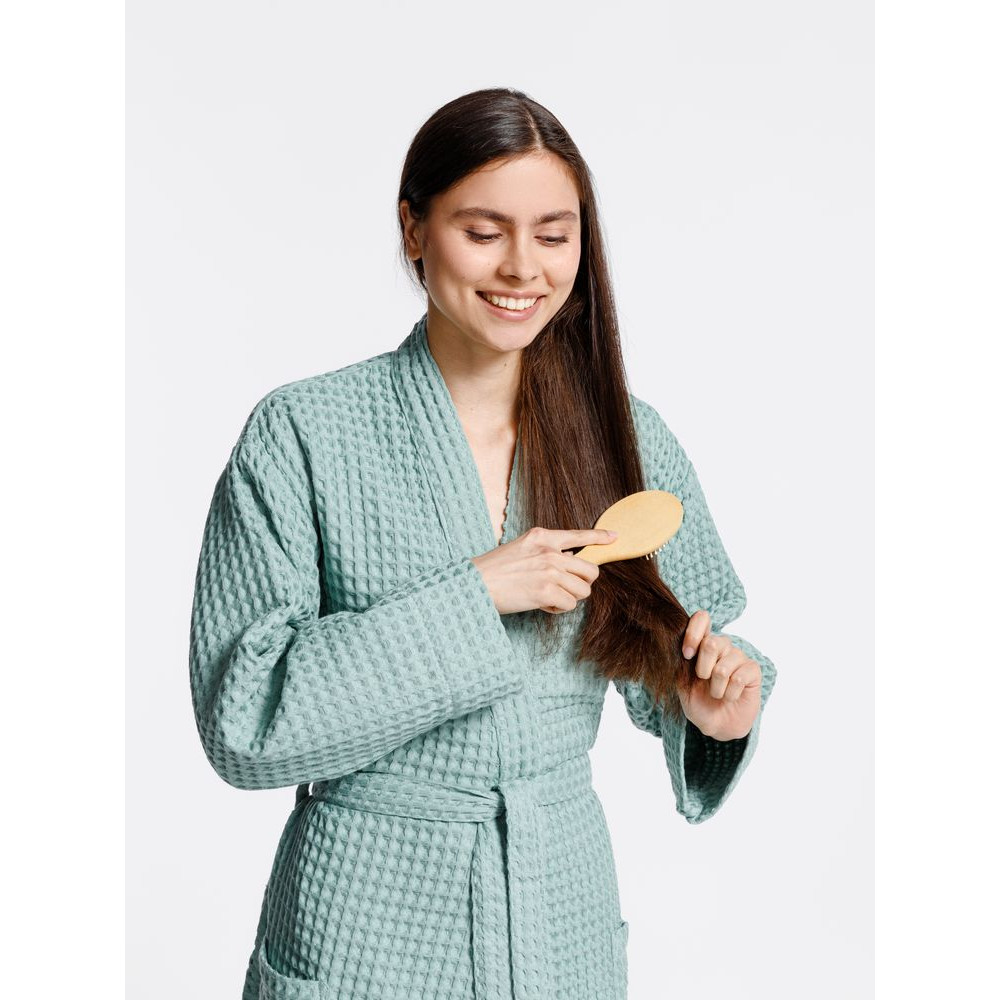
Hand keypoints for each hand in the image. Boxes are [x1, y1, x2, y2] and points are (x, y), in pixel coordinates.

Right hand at [470, 526, 616, 614]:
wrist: (476, 584)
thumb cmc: (496, 569)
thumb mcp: (522, 548)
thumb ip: (546, 551)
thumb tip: (570, 562)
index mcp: (542, 536)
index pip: (579, 536)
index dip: (600, 538)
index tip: (614, 538)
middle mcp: (549, 551)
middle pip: (590, 570)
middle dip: (582, 583)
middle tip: (566, 588)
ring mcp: (549, 571)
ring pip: (582, 591)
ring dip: (569, 598)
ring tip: (547, 596)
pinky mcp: (546, 592)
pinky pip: (569, 605)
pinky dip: (558, 608)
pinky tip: (541, 603)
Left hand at [677, 609, 761, 739]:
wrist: (717, 725)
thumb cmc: (698, 702)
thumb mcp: (681, 684)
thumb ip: (679, 664)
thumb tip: (672, 645)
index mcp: (702, 644)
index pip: (702, 619)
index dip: (694, 632)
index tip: (687, 654)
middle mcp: (722, 646)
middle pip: (712, 643)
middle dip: (703, 669)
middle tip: (703, 681)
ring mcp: (738, 657)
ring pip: (724, 667)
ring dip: (717, 688)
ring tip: (717, 694)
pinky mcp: (752, 670)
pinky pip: (740, 678)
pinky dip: (730, 694)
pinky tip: (731, 696)